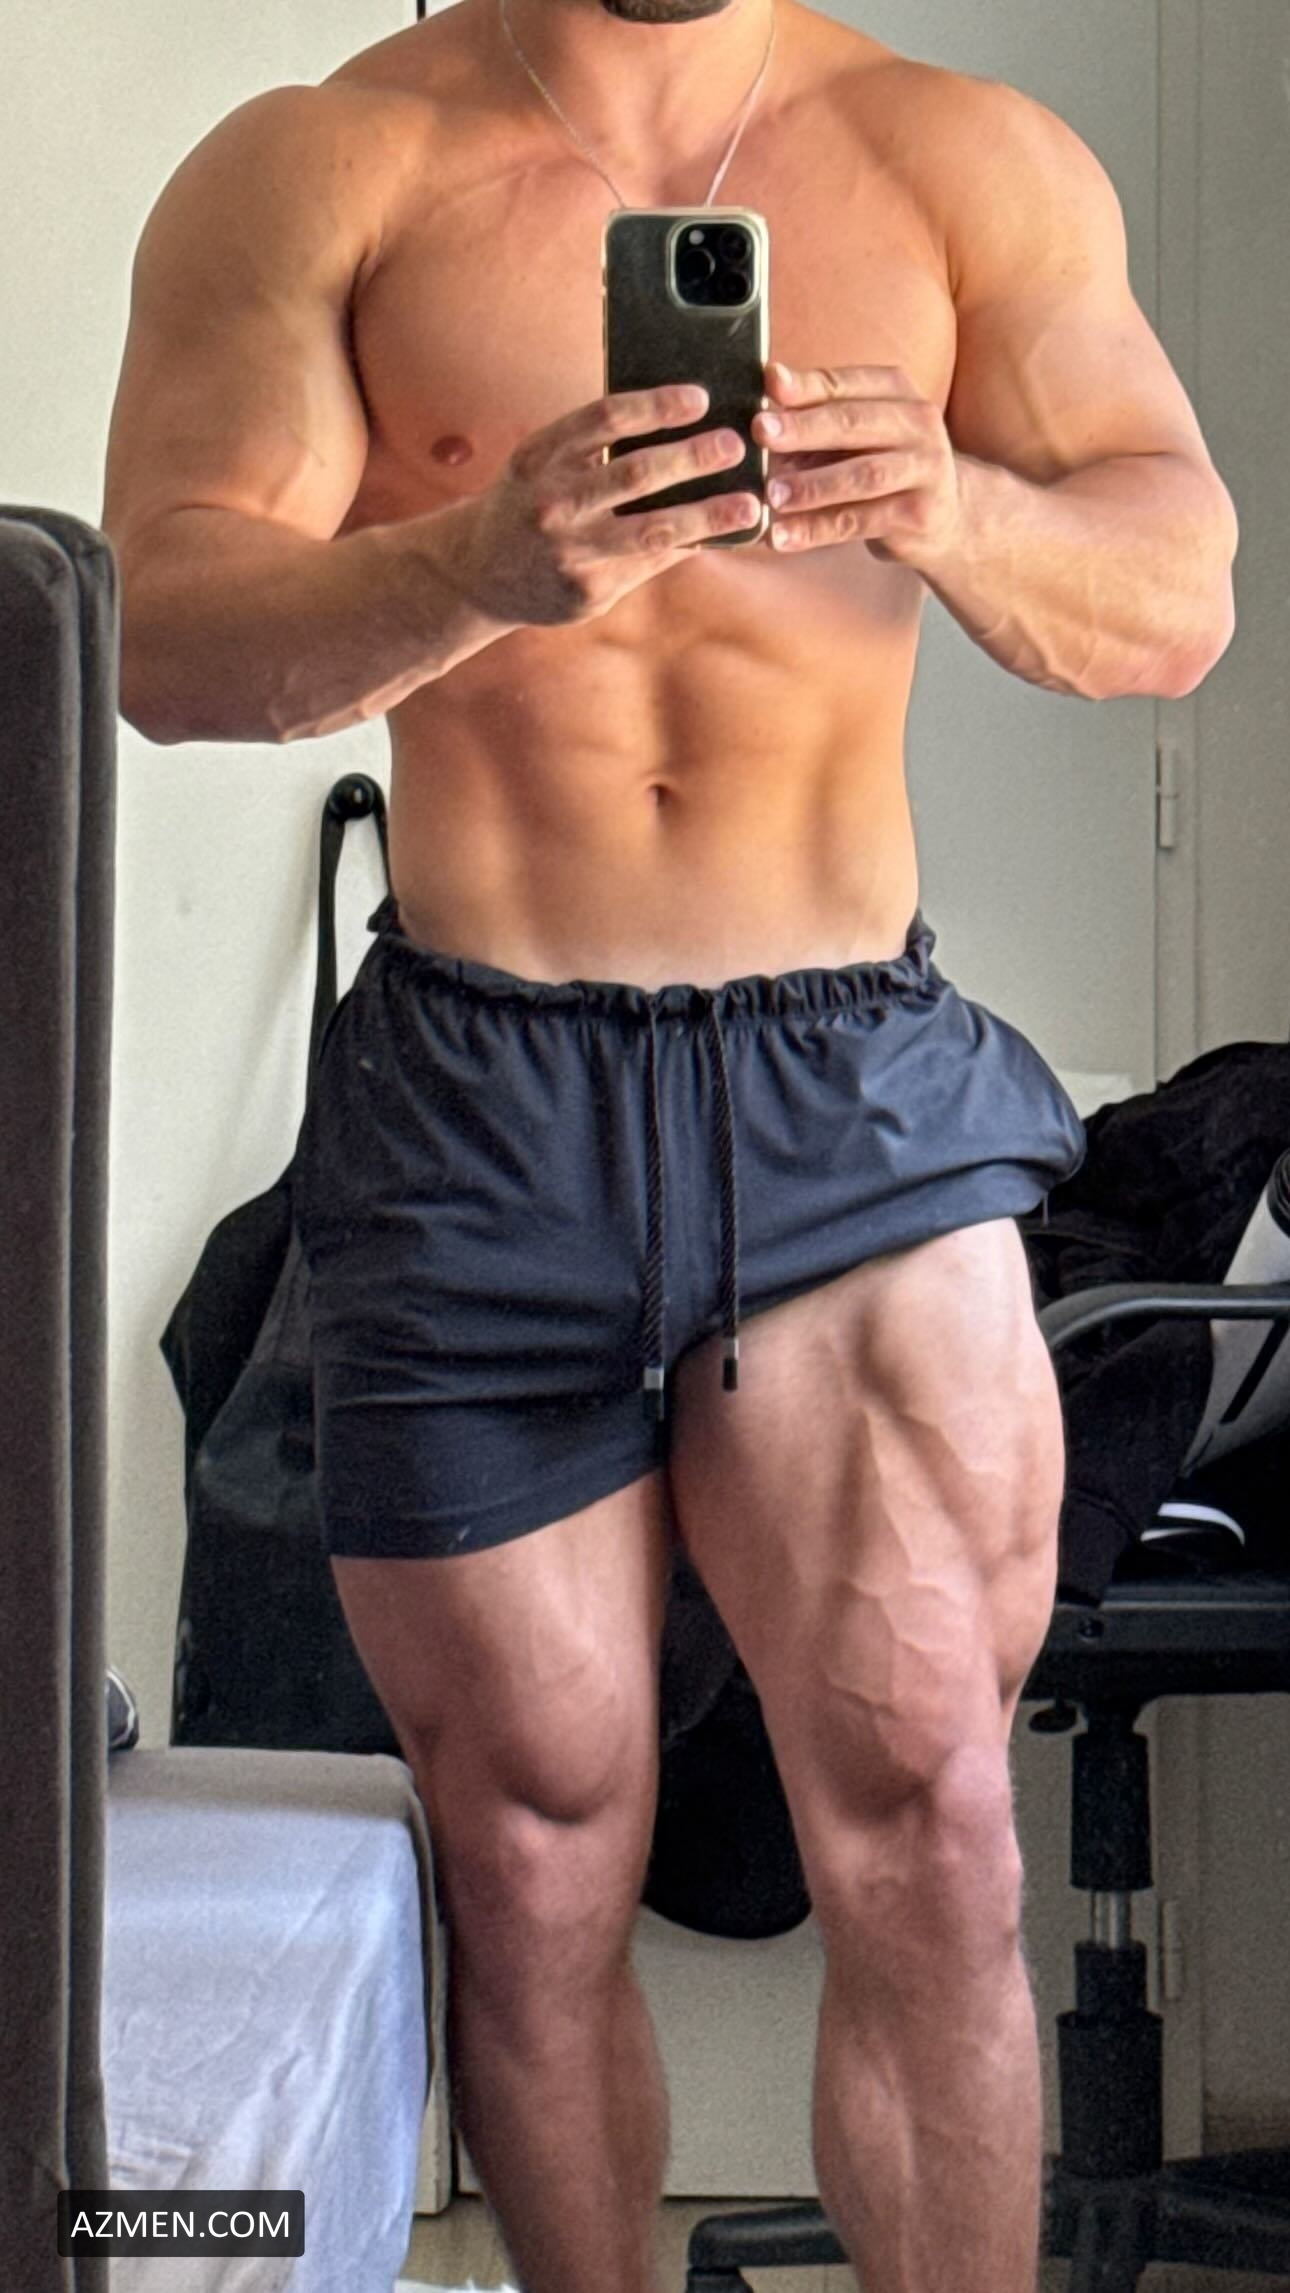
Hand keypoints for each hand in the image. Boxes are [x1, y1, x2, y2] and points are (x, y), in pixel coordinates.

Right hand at [424, 386, 762, 628]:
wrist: (476, 573)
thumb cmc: (527, 503)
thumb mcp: (540, 464)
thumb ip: (590, 448)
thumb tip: (674, 429)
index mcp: (541, 456)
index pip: (604, 418)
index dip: (656, 406)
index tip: (699, 398)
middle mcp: (552, 503)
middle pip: (635, 472)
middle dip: (692, 457)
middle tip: (733, 444)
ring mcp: (570, 551)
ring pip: (652, 528)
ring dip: (708, 515)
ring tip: (748, 505)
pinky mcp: (587, 590)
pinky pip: (649, 563)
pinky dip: (688, 547)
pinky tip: (720, 536)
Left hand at [753, 362, 964, 565]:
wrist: (946, 515)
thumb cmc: (884, 464)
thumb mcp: (858, 434)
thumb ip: (816, 420)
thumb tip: (760, 415)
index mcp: (896, 391)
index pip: (845, 383)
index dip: (807, 384)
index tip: (770, 382)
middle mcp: (917, 422)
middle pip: (853, 422)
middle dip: (804, 426)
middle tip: (760, 431)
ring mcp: (924, 467)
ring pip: (861, 474)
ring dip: (812, 484)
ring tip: (772, 494)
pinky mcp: (918, 513)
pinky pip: (859, 521)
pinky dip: (817, 529)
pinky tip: (782, 536)